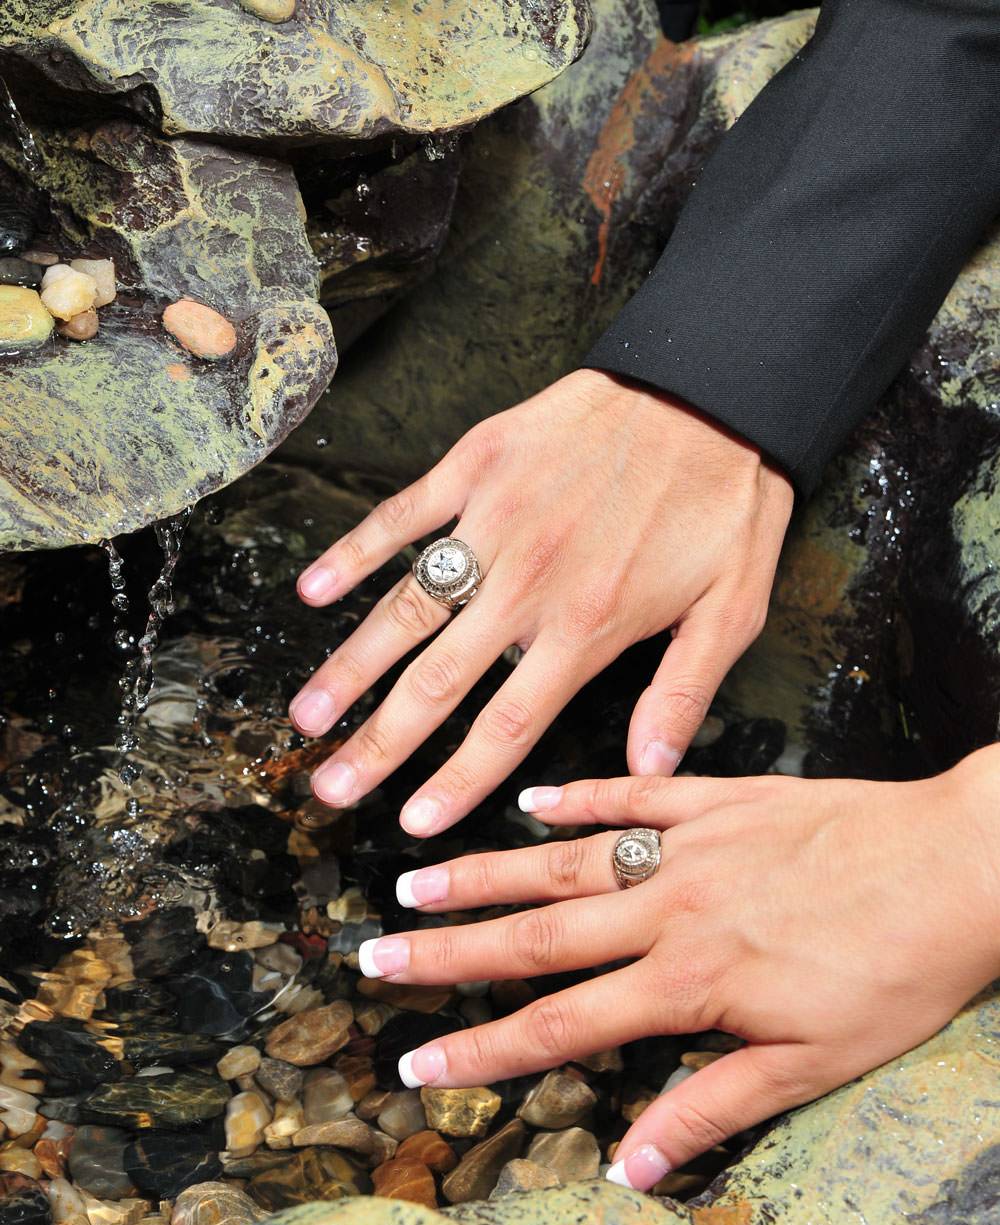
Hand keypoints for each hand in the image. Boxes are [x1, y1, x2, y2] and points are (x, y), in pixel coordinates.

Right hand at [290, 369, 791, 834]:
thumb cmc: (726, 501)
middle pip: (437, 683)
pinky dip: (356, 551)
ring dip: (350, 667)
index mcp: (587, 627)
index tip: (411, 823)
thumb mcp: (731, 608)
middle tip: (329, 789)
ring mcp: (495, 521)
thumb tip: (647, 770)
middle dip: (378, 745)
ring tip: (307, 717)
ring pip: (407, 608)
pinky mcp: (479, 464)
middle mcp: (528, 583)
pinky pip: (404, 514)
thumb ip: (683, 693)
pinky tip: (312, 590)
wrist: (713, 387)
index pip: (506, 726)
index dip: (455, 781)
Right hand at [355, 750, 999, 1185]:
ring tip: (415, 876)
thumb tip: (629, 1170)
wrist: (964, 864)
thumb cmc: (899, 972)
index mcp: (688, 982)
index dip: (482, 1052)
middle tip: (375, 956)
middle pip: (538, 937)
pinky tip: (528, 802)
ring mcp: (690, 843)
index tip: (416, 1063)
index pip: (560, 1025)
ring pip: (566, 861)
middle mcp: (670, 908)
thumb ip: (712, 1108)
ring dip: (488, 874)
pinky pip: (632, 791)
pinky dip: (577, 796)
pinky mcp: (721, 797)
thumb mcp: (815, 1063)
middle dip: (449, 952)